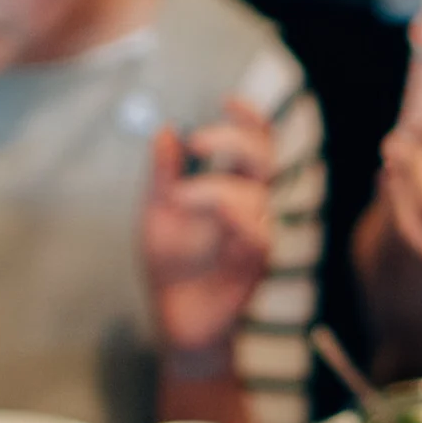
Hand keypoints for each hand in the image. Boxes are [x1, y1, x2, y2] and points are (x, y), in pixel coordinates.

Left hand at [144, 96, 276, 351]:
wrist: (175, 321)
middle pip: (265, 159)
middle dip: (235, 140)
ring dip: (216, 187)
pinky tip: (211, 211)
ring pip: (255, 196)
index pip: (256, 145)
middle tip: (198, 140)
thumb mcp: (156, 212)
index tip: (227, 101)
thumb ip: (163, 175)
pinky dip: (235, 218)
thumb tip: (164, 130)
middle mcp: (253, 211)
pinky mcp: (252, 269)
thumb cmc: (171, 266)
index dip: (250, 119)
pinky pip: (257, 236)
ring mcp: (256, 239)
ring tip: (179, 196)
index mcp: (234, 191)